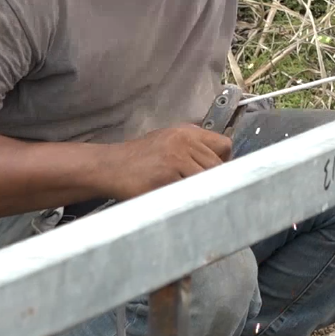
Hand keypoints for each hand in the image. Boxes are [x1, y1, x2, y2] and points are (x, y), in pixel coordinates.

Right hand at [103, 125, 232, 199]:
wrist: (110, 166)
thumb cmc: (138, 159)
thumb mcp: (168, 141)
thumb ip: (193, 148)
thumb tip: (220, 165)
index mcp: (187, 132)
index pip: (224, 145)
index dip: (224, 163)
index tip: (218, 175)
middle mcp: (184, 142)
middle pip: (218, 167)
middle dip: (216, 183)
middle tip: (206, 194)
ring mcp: (175, 159)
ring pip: (208, 181)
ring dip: (203, 193)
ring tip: (193, 200)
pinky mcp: (166, 178)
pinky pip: (189, 192)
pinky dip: (188, 200)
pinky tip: (180, 203)